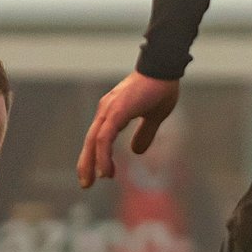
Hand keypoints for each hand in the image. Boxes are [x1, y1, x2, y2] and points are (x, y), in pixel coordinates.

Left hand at [77, 71, 179, 187]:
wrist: (165, 68)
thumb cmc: (161, 88)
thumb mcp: (154, 117)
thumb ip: (144, 133)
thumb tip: (137, 151)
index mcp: (113, 112)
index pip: (98, 137)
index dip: (96, 156)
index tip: (100, 174)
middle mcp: (106, 110)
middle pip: (90, 141)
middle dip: (86, 164)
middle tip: (85, 184)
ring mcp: (109, 109)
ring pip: (94, 141)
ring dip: (92, 163)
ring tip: (93, 181)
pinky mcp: (116, 111)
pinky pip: (104, 138)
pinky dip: (103, 155)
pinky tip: (106, 171)